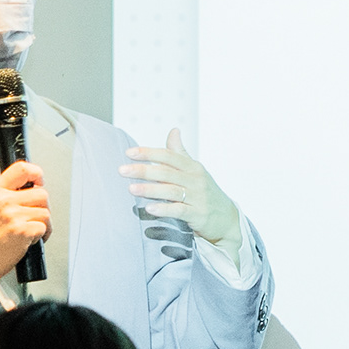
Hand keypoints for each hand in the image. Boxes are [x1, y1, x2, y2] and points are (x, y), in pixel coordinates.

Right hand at [0, 161, 51, 275]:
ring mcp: (13, 215)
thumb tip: (32, 186)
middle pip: (41, 193)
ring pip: (45, 212)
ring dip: (42, 223)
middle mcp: (3, 200)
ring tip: (29, 229)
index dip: (36, 173)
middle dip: (42, 207)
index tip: (39, 181)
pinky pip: (44, 227)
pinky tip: (28, 239)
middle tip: (33, 216)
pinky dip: (41, 235)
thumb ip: (7, 193)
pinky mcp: (22, 230)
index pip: (21, 169)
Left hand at [122, 129, 238, 250]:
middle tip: (122, 170)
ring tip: (130, 188)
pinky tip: (149, 208)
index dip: (149, 153)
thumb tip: (174, 130)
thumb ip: (180, 152)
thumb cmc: (205, 192)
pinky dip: (164, 209)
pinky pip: (179, 210)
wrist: (226, 218)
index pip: (169, 156)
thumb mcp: (194, 170)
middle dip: (143, 170)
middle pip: (166, 172)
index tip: (129, 153)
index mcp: (192, 167)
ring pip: (171, 190)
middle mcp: (195, 180)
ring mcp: (198, 197)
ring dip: (150, 189)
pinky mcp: (198, 214)